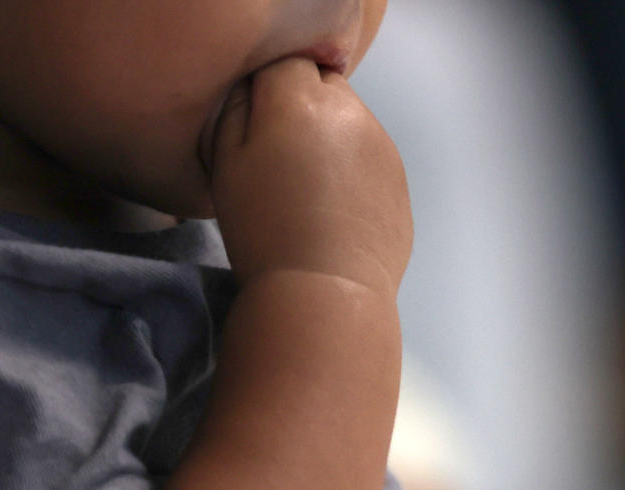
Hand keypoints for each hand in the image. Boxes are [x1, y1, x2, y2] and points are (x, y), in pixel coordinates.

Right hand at [206, 57, 412, 294]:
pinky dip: (353, 169)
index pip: (285, 62)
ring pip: (349, 119)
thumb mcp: (225, 165)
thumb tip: (254, 89)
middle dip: (302, 107)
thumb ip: (237, 110)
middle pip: (322, 84)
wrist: (326, 291)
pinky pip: (370, 154)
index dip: (268, 91)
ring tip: (309, 189)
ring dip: (330, 137)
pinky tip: (335, 209)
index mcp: (300, 99)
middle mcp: (349, 110)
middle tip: (281, 158)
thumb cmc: (264, 230)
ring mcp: (380, 143)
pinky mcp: (399, 177)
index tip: (257, 130)